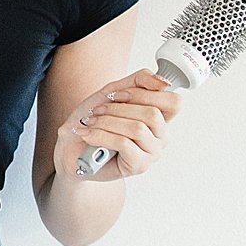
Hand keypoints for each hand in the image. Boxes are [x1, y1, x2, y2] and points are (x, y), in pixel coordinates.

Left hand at [53, 68, 181, 181]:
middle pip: (153, 114)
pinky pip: (123, 144)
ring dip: (106, 121)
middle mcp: (161, 136)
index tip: (117, 95)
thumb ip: (140, 80)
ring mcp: (152, 153)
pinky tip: (88, 135)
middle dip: (118, 108)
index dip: (143, 94)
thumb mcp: (114, 91)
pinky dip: (100, 135)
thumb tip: (163, 82)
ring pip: (137, 129)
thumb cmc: (93, 119)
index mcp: (160, 117)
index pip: (173, 102)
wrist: (71, 146)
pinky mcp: (139, 166)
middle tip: (98, 110)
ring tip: (90, 122)